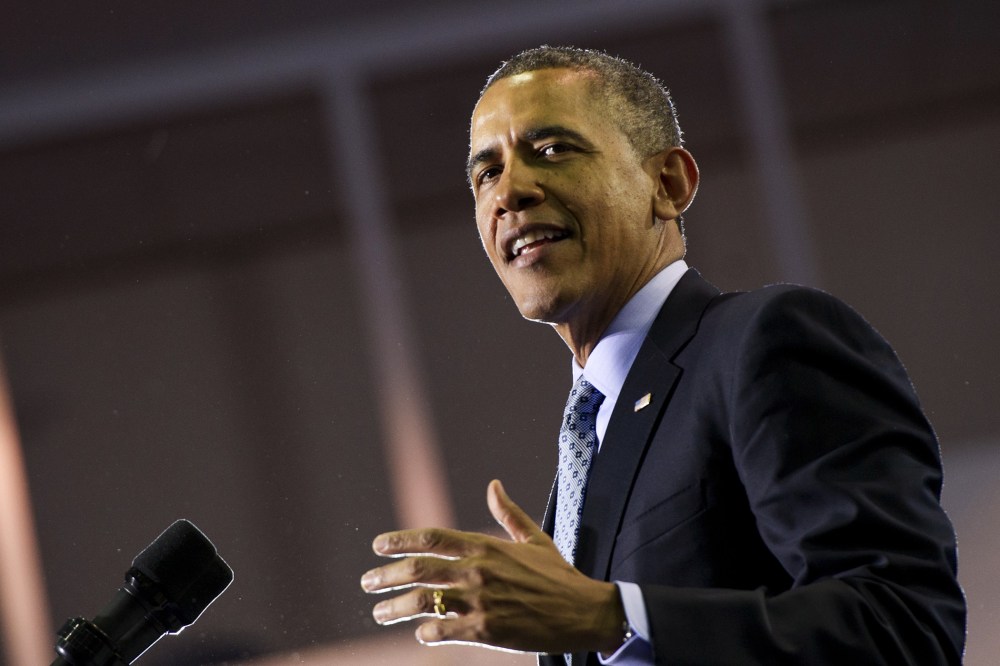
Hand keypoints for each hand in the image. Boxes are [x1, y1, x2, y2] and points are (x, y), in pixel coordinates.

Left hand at [360, 479, 626, 653]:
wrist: (584, 612)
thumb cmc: (558, 575)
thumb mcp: (534, 539)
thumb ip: (508, 513)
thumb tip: (493, 485)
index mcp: (486, 545)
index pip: (432, 537)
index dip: (401, 540)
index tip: (378, 545)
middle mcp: (479, 570)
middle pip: (420, 570)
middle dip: (387, 575)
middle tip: (367, 582)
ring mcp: (482, 601)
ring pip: (425, 602)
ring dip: (395, 607)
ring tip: (379, 612)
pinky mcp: (487, 630)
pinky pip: (444, 631)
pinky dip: (427, 632)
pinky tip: (421, 632)